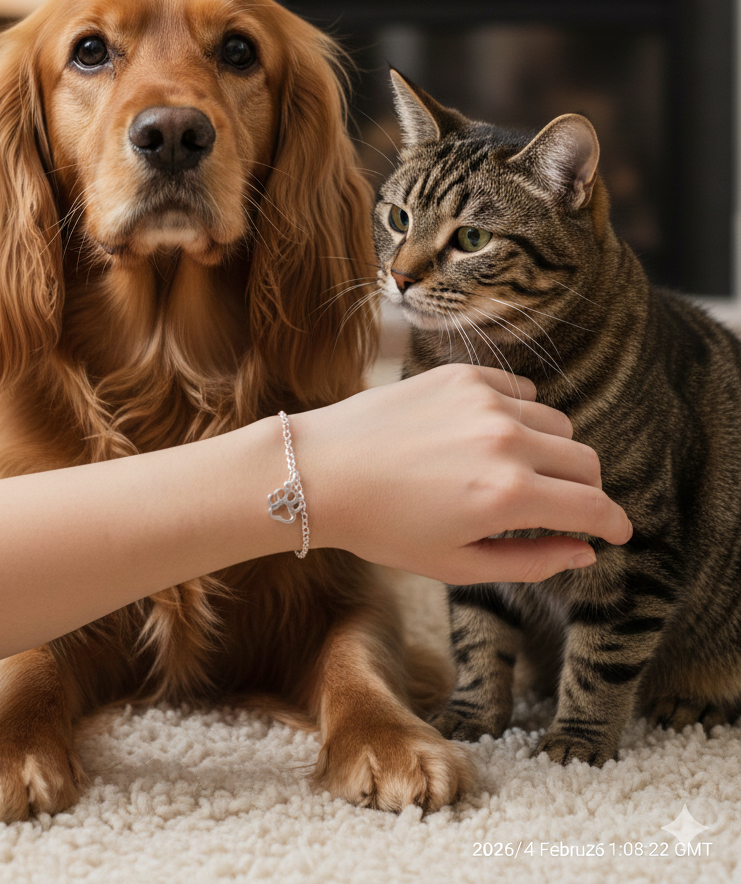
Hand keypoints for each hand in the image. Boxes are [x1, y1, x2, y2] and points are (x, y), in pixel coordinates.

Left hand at [296, 364, 629, 583]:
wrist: (321, 471)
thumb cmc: (384, 527)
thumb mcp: (458, 564)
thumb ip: (531, 560)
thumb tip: (584, 552)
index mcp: (508, 496)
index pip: (593, 505)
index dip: (615, 523)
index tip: (618, 532)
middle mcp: (506, 441)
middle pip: (585, 461)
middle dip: (584, 490)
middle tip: (561, 508)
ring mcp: (485, 401)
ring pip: (556, 424)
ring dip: (551, 452)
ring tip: (513, 473)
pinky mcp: (463, 374)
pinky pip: (521, 391)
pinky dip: (521, 415)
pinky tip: (491, 436)